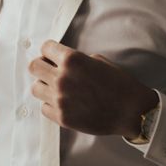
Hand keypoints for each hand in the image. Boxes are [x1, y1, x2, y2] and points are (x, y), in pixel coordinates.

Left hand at [29, 40, 158, 136]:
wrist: (132, 112)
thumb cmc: (119, 84)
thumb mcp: (98, 61)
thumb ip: (75, 59)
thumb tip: (58, 60)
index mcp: (72, 60)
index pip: (44, 48)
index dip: (49, 50)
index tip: (52, 55)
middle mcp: (62, 78)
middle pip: (33, 67)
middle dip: (42, 66)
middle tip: (50, 70)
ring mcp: (60, 99)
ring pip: (35, 88)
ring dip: (44, 86)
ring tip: (57, 88)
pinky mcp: (61, 117)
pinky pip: (44, 107)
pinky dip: (51, 104)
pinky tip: (63, 103)